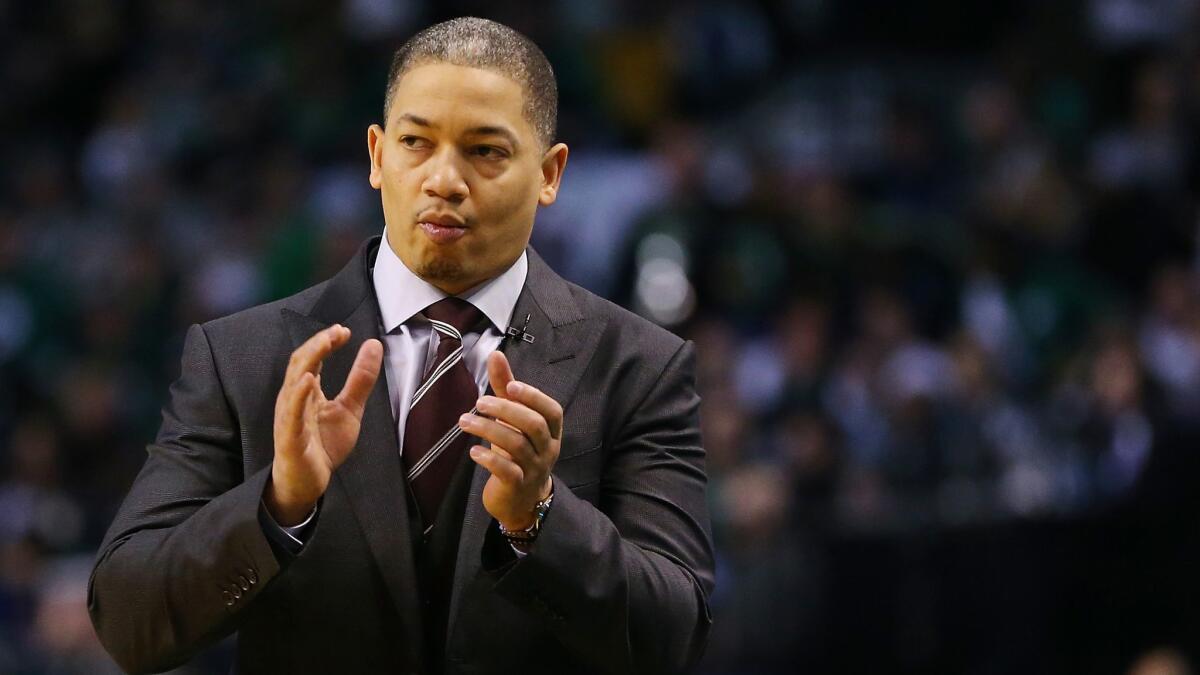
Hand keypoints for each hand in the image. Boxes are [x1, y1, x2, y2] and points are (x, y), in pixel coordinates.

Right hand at [266, 324, 382, 524]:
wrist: (308, 482)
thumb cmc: (322, 445)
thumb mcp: (349, 409)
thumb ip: (360, 380)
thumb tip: (373, 345)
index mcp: (306, 391)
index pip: (312, 358)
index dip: (325, 341)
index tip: (345, 331)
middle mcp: (294, 399)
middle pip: (301, 363)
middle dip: (318, 344)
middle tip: (338, 331)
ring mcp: (289, 417)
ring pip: (294, 383)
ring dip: (310, 360)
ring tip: (326, 343)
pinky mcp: (290, 437)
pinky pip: (292, 414)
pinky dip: (299, 396)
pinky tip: (309, 380)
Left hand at [461, 351, 560, 530]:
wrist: (521, 499)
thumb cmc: (518, 451)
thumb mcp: (514, 418)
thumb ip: (506, 387)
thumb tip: (496, 354)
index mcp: (551, 431)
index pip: (551, 411)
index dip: (533, 397)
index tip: (510, 386)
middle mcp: (548, 449)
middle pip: (534, 426)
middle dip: (506, 411)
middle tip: (479, 403)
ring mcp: (534, 469)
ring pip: (517, 446)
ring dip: (489, 430)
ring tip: (464, 422)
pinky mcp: (517, 486)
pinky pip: (507, 471)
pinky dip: (489, 459)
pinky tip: (473, 451)